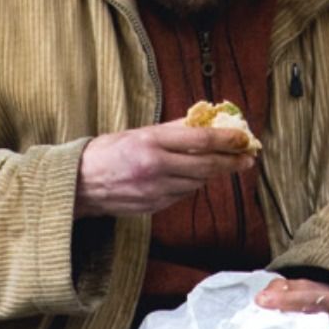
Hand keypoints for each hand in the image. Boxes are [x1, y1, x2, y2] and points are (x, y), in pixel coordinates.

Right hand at [74, 119, 257, 218]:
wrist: (80, 184)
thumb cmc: (109, 151)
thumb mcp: (140, 132)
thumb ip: (174, 129)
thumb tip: (205, 121)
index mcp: (151, 142)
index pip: (200, 140)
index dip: (227, 139)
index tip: (244, 137)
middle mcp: (155, 167)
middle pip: (205, 166)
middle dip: (231, 162)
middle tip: (249, 157)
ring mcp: (154, 190)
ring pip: (196, 183)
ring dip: (211, 174)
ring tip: (222, 164)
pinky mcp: (153, 207)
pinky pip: (181, 195)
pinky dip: (190, 185)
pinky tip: (191, 177)